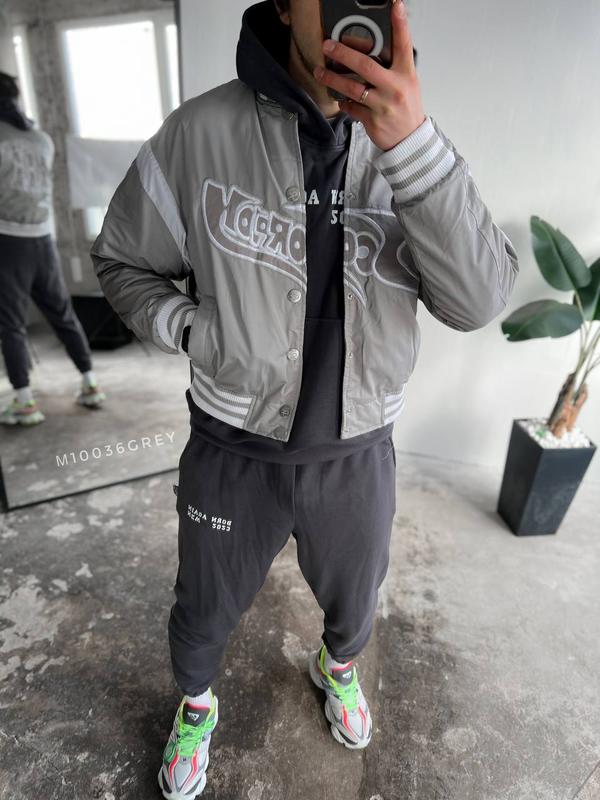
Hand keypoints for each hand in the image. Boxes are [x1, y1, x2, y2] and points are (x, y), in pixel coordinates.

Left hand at [313, 0, 425, 151]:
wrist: (410, 141)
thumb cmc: (406, 109)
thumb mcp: (407, 83)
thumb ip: (393, 67)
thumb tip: (371, 50)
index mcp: (406, 75)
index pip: (404, 45)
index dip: (400, 24)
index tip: (395, 6)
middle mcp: (394, 88)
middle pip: (366, 65)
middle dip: (343, 54)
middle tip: (328, 45)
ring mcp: (382, 105)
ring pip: (352, 88)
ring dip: (332, 79)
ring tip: (320, 72)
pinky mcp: (372, 121)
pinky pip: (351, 108)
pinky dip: (343, 102)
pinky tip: (340, 98)